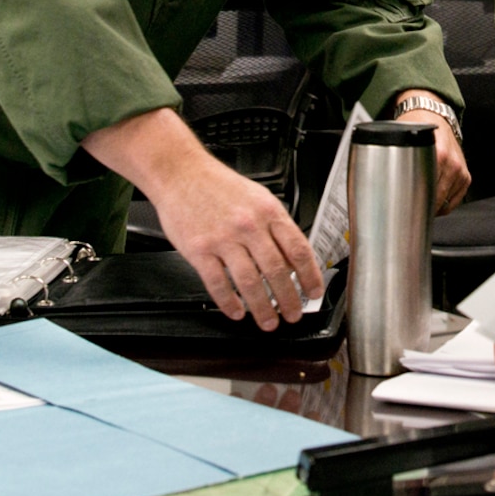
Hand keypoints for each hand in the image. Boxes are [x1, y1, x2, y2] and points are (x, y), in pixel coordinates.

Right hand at [82, 108, 321, 327]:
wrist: (181, 173)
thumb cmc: (220, 186)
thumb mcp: (259, 198)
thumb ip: (276, 227)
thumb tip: (294, 260)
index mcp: (269, 212)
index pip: (298, 249)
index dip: (310, 276)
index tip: (313, 292)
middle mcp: (249, 226)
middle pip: (277, 270)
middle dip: (289, 299)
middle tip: (293, 315)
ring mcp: (223, 238)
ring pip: (250, 282)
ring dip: (262, 308)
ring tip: (268, 322)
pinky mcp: (199, 250)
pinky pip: (218, 284)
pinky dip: (230, 303)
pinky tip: (237, 312)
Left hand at [390, 92, 471, 213]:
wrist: (431, 114)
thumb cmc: (415, 128)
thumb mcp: (403, 144)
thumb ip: (397, 165)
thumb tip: (383, 188)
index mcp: (438, 155)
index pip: (426, 192)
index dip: (414, 205)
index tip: (404, 211)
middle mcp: (452, 164)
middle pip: (436, 200)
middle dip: (421, 208)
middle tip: (407, 211)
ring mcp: (460, 171)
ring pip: (445, 204)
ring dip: (432, 207)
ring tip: (419, 202)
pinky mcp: (466, 177)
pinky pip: (455, 201)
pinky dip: (443, 204)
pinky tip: (433, 199)